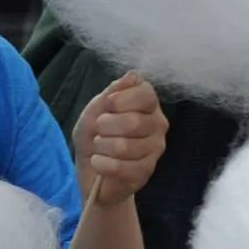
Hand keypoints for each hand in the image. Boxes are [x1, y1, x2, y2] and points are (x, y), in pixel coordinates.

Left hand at [72, 72, 167, 206]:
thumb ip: (113, 92)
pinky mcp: (146, 172)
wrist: (90, 169)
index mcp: (148, 104)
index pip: (145, 95)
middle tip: (100, 130)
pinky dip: (101, 164)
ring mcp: (155, 150)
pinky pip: (119, 167)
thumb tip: (133, 75)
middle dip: (105, 126)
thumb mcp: (96, 109)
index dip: (120, 100)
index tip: (107, 106)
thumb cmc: (95, 135)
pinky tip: (100, 163)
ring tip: (100, 147)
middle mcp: (158, 124)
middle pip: (132, 122)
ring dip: (101, 147)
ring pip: (124, 146)